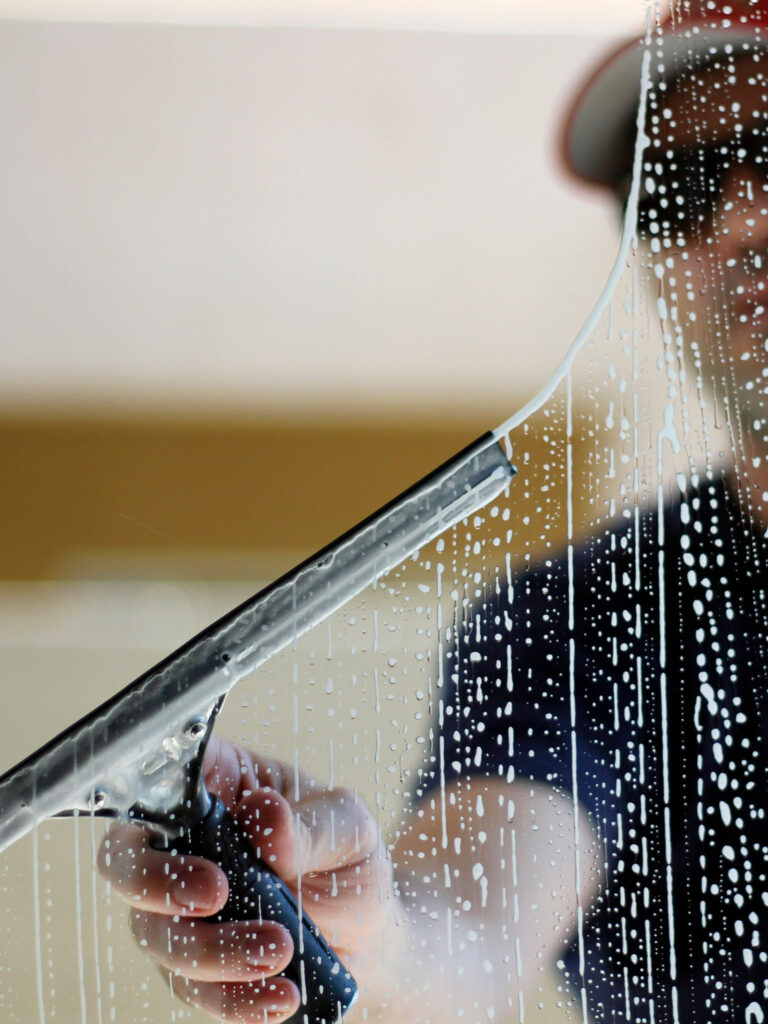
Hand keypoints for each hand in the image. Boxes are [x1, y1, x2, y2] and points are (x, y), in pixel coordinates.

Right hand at [97, 735, 393, 1022]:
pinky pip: (191, 989)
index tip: (196, 828)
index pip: (160, 779)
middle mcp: (184, 843)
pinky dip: (233, 999)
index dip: (155, 802)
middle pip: (126, 862)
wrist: (370, 930)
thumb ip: (309, 825)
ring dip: (213, 951)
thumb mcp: (347, 827)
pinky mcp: (193, 966)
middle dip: (161, 886)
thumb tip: (264, 816)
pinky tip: (277, 999)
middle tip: (216, 895)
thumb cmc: (349, 857)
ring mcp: (178, 908)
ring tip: (279, 949)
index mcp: (217, 784)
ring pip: (155, 933)